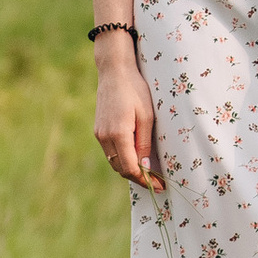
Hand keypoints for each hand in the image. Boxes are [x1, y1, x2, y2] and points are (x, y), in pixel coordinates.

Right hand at [94, 44, 163, 192]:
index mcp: (118, 134)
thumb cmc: (135, 90)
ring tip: (149, 172)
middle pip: (121, 168)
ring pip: (114, 161)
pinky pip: (111, 151)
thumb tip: (146, 167)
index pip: (130, 168)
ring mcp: (99, 134)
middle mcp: (105, 137)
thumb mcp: (147, 116)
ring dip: (130, 169)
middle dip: (138, 178)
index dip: (145, 180)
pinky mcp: (98, 130)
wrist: (114, 72)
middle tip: (157, 182)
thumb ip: (144, 143)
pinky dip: (122, 158)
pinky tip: (136, 157)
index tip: (159, 185)